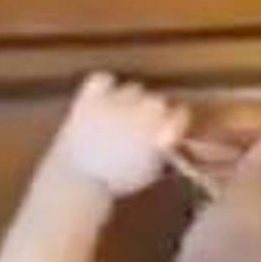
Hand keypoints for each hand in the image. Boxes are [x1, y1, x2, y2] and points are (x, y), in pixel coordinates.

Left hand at [57, 73, 190, 195]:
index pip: (180, 114)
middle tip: (141, 131)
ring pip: (133, 90)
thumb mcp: (151, 171)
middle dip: (153, 114)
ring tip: (119, 119)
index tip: (169, 133)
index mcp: (161, 128)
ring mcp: (117, 99)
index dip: (175, 123)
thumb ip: (163, 151)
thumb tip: (167, 140)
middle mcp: (143, 108)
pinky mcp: (91, 96)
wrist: (80, 179)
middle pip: (157, 101)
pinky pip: (103, 80)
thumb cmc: (119, 181)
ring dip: (130, 102)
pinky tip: (103, 100)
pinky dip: (105, 87)